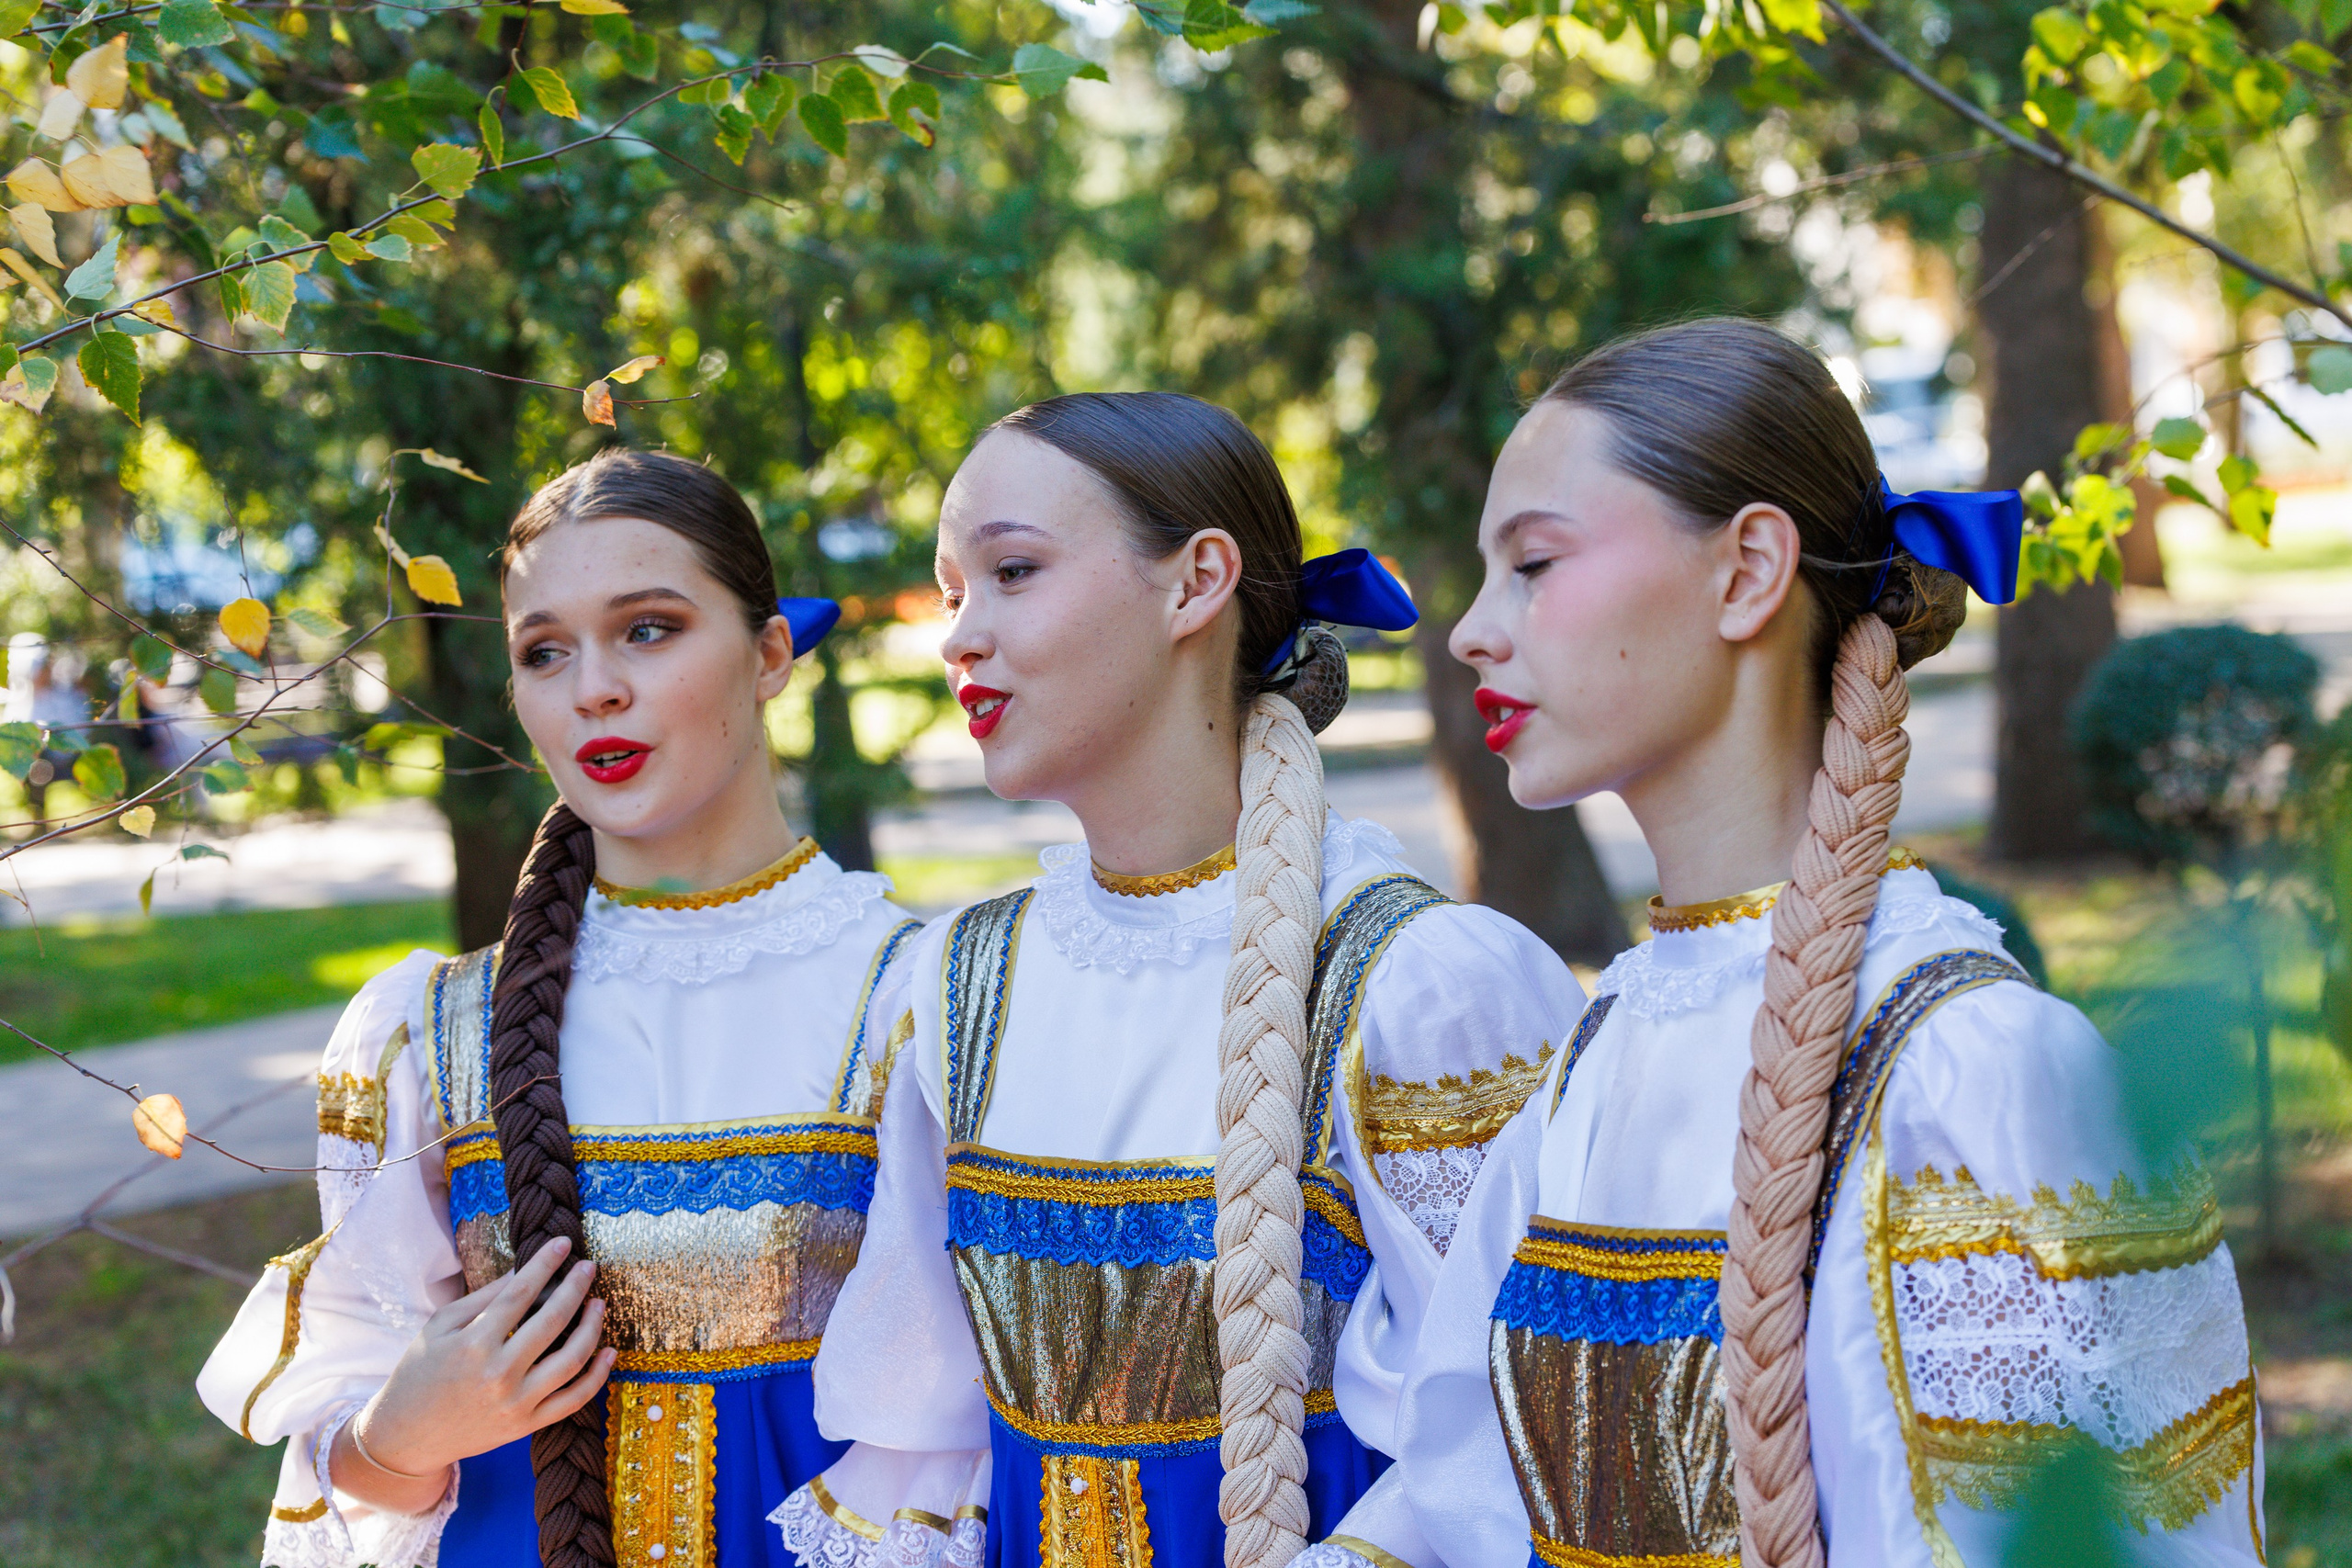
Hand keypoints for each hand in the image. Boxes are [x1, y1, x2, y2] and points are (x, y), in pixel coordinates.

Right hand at [330, 1236, 615, 1513]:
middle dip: (576, 1287)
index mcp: (472, 1344)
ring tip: (599, 1304)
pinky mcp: (526, 1426)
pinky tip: (609, 1351)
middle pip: (553, 1321)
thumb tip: (524, 1269)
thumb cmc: (419, 1373)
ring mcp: (516, 1403)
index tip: (563, 1243)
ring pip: (572, 1360)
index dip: (545, 1264)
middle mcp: (498, 1373)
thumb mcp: (440, 1327)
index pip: (520, 1293)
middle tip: (588, 1267)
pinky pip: (574, 1400)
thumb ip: (483, 1298)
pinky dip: (597, 1376)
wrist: (405, 1437)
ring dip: (593, 1327)